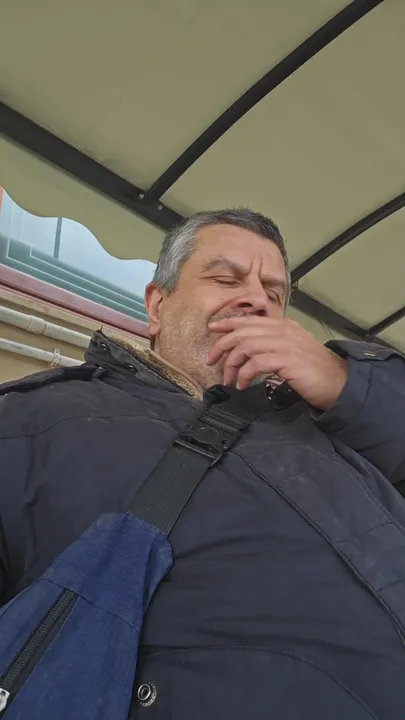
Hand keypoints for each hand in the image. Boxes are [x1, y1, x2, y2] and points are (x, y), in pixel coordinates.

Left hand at [206, 317, 347, 410]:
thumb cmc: (316, 372)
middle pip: (242, 331)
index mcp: (284, 326)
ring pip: (245, 346)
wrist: (340, 383)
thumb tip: (250, 353)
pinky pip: (255, 362)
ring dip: (232, 364)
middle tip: (211, 361)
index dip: (228, 323)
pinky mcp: (287, 360)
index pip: (250, 320)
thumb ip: (275, 346)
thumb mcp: (294, 351)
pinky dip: (244, 374)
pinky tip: (243, 385)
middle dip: (221, 345)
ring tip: (229, 380)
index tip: (212, 329)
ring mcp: (285, 344)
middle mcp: (283, 331)